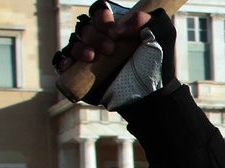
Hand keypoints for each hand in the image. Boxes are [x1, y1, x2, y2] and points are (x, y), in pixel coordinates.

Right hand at [52, 1, 178, 109]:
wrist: (151, 96)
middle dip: (94, 36)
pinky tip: (70, 64)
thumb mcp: (161, 36)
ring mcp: (90, 58)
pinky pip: (63, 63)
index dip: (101, 18)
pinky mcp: (81, 76)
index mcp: (116, 28)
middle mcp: (101, 40)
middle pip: (85, 27)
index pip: (99, 12)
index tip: (114, 32)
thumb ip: (145, 19)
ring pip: (74, 43)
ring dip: (79, 47)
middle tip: (110, 49)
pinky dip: (63, 61)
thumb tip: (118, 27)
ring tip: (92, 57)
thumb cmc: (157, 66)